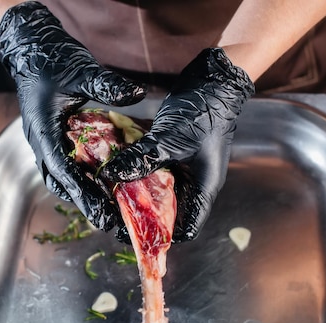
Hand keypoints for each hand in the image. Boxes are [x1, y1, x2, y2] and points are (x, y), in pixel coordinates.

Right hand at [0, 1, 145, 230]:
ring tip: (107, 210)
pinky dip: (81, 178)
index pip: (62, 170)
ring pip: (60, 178)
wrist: (28, 46)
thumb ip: (106, 85)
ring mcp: (43, 141)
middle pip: (61, 182)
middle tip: (109, 222)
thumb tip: (136, 95)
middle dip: (84, 203)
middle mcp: (40, 142)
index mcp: (43, 131)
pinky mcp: (50, 137)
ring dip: (81, 194)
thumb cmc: (50, 58)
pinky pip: (64, 165)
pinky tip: (101, 183)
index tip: (101, 212)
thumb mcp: (81, 70)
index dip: (82, 193)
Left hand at [102, 48, 253, 241]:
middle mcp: (194, 184)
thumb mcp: (170, 140)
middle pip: (169, 213)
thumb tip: (111, 175)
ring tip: (112, 197)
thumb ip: (143, 159)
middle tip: (116, 216)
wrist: (214, 81)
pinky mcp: (174, 154)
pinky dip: (138, 173)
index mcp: (203, 189)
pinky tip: (118, 172)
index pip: (186, 228)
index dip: (163, 237)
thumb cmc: (203, 113)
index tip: (136, 237)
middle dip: (144, 217)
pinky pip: (154, 171)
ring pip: (159, 192)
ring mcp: (184, 169)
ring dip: (138, 194)